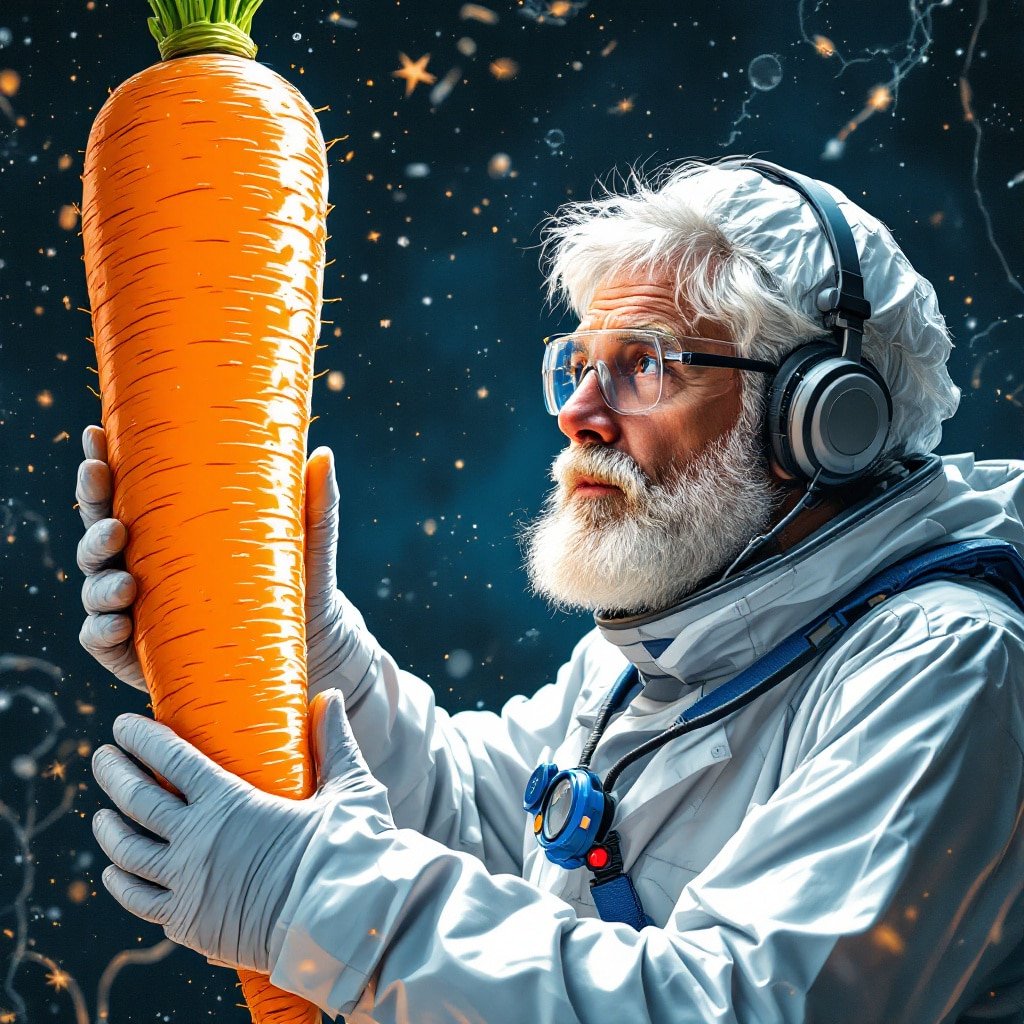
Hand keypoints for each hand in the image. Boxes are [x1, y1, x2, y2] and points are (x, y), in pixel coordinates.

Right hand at [75, 425, 351, 694]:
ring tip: (128, 584)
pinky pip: (101, 640)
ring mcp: (135, 607)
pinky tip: (120, 624)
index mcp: (167, 528)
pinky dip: (102, 630)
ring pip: (95, 586)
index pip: (122, 491)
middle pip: (99, 535)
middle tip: (117, 526)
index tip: (95, 436)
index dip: (101, 465)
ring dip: (100, 582)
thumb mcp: (306, 540)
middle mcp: (141, 563)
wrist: (308, 644)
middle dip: (95, 523)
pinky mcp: (136, 652)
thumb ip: (315, 503)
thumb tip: (323, 453)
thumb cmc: (296, 581)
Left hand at [91, 689, 392, 972]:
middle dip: (114, 773)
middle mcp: (197, 840)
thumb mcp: (347, 788)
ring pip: (128, 852)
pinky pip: (140, 900)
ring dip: (109, 829)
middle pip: (137, 801)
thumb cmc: (348, 851)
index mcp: (230, 801)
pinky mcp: (189, 924)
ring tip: (102, 815)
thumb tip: (329, 695)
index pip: (171, 759)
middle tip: (102, 756)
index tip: (123, 725)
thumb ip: (333, 742)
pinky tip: (115, 872)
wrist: (342, 925)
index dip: (142, 738)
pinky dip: (121, 882)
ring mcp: (188, 884)